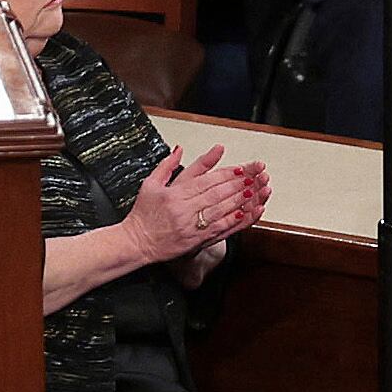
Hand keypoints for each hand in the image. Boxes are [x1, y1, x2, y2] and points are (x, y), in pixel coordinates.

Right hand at [123, 146, 252, 261]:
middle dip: (237, 184)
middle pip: (216, 194)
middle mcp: (183, 209)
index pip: (205, 181)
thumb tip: (179, 149)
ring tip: (255, 191)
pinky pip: (219, 229)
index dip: (224, 174)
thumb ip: (166, 165)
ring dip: (239, 201)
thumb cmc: (143, 213)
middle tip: (254, 176)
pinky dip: (233, 221)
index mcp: (174, 194)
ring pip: (220, 211)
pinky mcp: (195, 241)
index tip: (240, 168)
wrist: (137, 242)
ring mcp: (191, 226)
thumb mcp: (150, 184)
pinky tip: (246, 213)